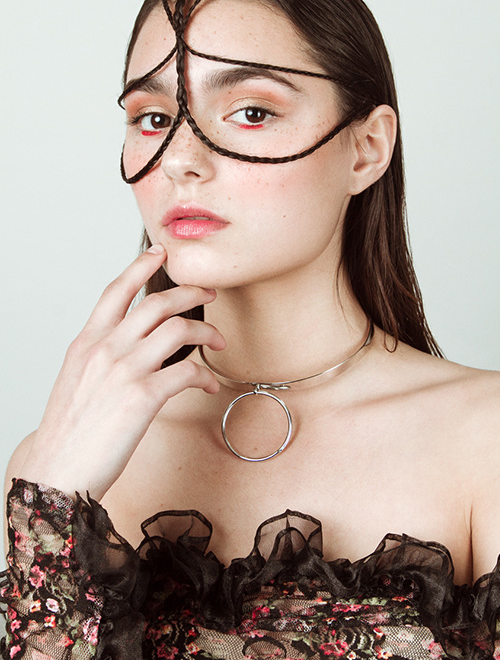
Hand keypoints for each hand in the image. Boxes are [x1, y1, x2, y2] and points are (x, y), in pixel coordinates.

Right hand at [18, 244, 224, 499]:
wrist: (58, 470)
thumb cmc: (69, 430)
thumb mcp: (77, 378)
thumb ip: (101, 355)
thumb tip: (129, 344)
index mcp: (87, 342)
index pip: (116, 291)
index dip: (140, 266)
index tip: (161, 252)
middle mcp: (106, 349)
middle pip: (157, 303)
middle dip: (190, 292)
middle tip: (209, 291)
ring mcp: (125, 371)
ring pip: (178, 329)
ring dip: (206, 330)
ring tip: (219, 339)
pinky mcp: (143, 397)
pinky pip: (187, 371)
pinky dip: (205, 374)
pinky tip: (209, 383)